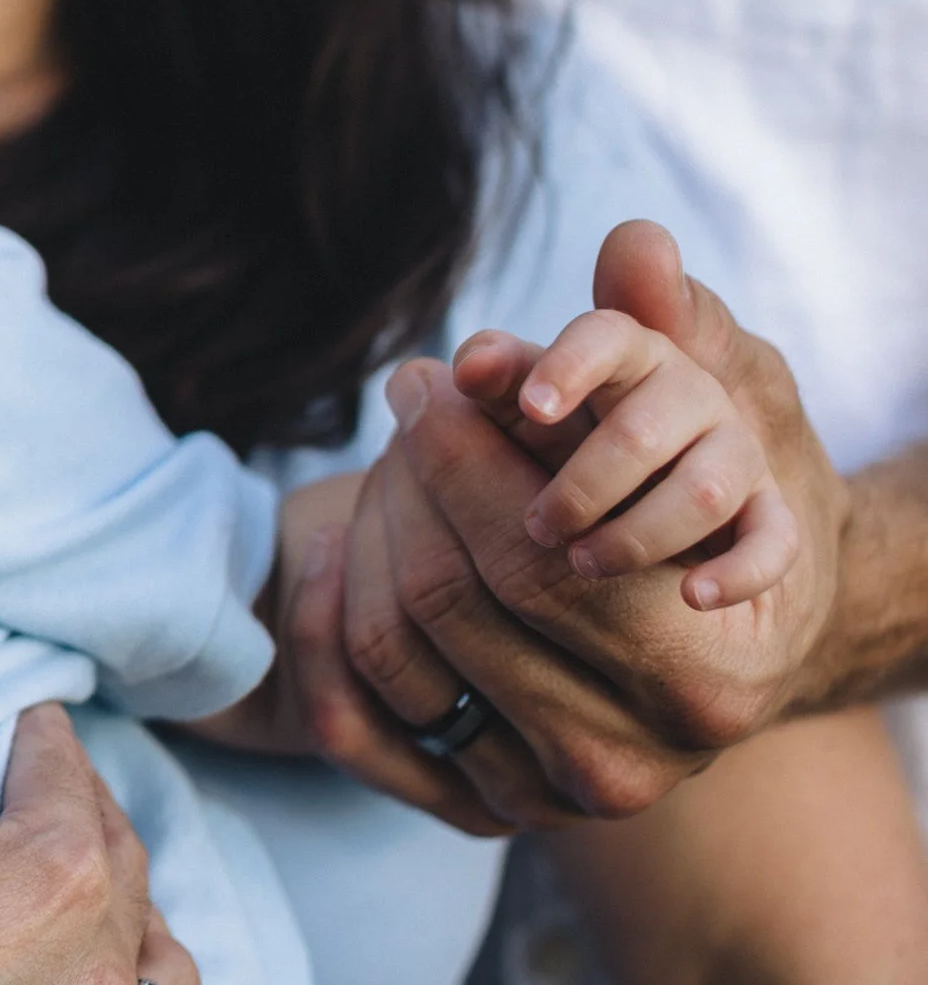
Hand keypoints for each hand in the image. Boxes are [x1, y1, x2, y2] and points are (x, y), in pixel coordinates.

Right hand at [0, 582, 192, 984]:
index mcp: (54, 874)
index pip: (65, 771)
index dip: (37, 736)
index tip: (20, 722)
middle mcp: (98, 957)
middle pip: (114, 847)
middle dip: (74, 801)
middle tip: (34, 776)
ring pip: (147, 939)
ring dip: (116, 893)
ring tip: (68, 866)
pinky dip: (130, 968)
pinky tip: (89, 954)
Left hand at [328, 223, 849, 826]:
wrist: (725, 635)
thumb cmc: (722, 499)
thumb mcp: (722, 411)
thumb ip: (670, 333)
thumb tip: (634, 243)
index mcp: (701, 673)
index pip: (533, 546)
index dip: (461, 446)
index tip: (423, 375)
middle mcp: (631, 758)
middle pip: (456, 597)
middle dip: (409, 482)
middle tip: (400, 401)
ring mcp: (551, 795)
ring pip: (397, 653)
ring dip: (362, 539)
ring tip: (377, 460)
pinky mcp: (484, 810)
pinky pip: (362, 723)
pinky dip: (327, 630)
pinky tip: (331, 551)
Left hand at [453, 304, 798, 608]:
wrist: (674, 504)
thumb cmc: (580, 437)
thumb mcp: (536, 404)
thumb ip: (504, 368)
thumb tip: (469, 360)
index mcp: (629, 354)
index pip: (610, 337)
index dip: (568, 365)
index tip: (532, 407)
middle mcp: (692, 397)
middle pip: (641, 429)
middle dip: (580, 483)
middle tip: (535, 526)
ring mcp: (737, 458)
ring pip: (702, 489)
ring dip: (635, 533)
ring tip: (581, 562)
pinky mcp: (769, 519)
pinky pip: (774, 542)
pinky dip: (738, 570)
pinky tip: (693, 595)